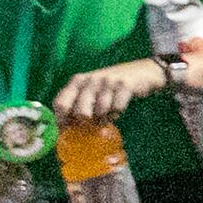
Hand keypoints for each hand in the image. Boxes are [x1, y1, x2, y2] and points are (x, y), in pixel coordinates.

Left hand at [53, 57, 169, 125]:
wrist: (141, 71)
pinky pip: (117, 108)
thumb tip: (66, 131)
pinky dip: (116, 113)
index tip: (68, 131)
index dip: (62, 121)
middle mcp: (91, 79)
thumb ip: (77, 103)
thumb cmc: (110, 86)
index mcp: (77, 81)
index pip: (60, 104)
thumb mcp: (91, 90)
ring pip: (100, 112)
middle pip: (81, 113)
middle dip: (86, 124)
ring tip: (106, 118)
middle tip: (91, 125)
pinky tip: (117, 111)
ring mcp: (108, 81)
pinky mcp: (125, 85)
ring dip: (104, 120)